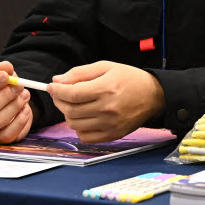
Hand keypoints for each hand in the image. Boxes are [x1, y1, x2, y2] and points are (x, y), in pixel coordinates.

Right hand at [0, 61, 32, 143]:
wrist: (9, 111)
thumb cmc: (0, 92)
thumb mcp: (1, 78)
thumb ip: (2, 70)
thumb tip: (6, 65)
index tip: (6, 75)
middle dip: (5, 96)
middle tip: (20, 86)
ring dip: (15, 106)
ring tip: (26, 96)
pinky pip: (10, 132)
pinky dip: (20, 120)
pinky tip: (26, 110)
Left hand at [47, 61, 163, 142]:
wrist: (154, 95)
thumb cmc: (129, 78)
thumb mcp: (105, 66)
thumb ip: (80, 73)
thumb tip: (57, 80)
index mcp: (106, 89)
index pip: (71, 94)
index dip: (56, 91)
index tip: (51, 86)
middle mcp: (108, 109)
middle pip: (71, 110)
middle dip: (59, 101)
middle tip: (59, 94)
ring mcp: (110, 124)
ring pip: (75, 125)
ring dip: (68, 114)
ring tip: (73, 104)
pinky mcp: (113, 135)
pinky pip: (86, 137)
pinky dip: (79, 128)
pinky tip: (83, 117)